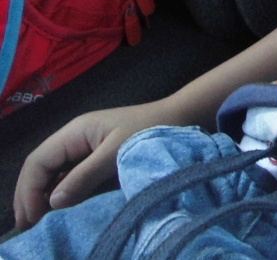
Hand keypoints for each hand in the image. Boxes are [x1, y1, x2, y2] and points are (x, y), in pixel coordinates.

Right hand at [11, 100, 179, 229]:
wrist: (181, 118)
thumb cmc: (150, 131)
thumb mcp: (117, 154)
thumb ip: (84, 176)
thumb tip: (52, 202)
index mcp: (75, 131)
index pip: (38, 161)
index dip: (29, 191)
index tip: (31, 219)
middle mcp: (74, 138)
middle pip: (39, 168)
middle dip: (29, 196)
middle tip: (27, 227)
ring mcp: (84, 147)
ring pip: (52, 174)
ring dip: (42, 197)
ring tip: (38, 224)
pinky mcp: (96, 157)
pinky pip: (68, 176)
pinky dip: (60, 194)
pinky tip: (59, 211)